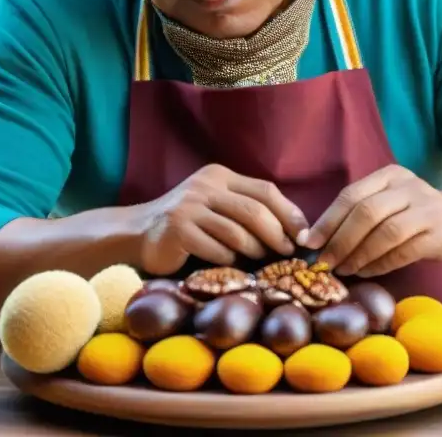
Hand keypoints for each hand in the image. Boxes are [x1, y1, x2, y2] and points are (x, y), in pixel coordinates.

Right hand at [140, 164, 308, 275]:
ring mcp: (190, 207)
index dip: (289, 212)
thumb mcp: (215, 204)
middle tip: (287, 252)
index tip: (304, 234)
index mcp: (220, 176)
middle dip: (277, 234)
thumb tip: (292, 230)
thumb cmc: (187, 224)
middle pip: (255, 211)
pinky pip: (217, 250)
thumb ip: (245, 208)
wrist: (138, 232)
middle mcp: (205, 186)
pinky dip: (229, 261)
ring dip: (255, 250)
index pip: (265, 190)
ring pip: (238, 232)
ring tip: (259, 260)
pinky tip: (230, 265)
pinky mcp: (178, 230)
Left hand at [301, 165, 441, 277]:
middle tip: (325, 262)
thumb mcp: (389, 200)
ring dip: (359, 255)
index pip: (351, 195)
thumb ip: (359, 212)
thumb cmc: (414, 211)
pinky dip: (380, 264)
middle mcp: (408, 187)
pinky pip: (403, 252)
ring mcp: (426, 209)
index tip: (309, 242)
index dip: (327, 220)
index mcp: (389, 175)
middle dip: (340, 240)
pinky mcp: (438, 233)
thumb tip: (318, 240)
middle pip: (366, 213)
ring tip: (344, 269)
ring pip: (385, 233)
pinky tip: (366, 272)